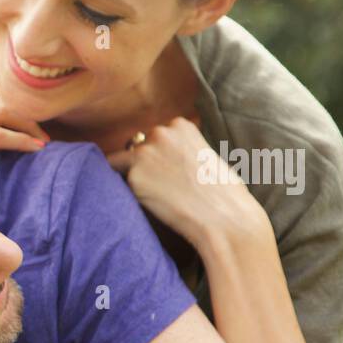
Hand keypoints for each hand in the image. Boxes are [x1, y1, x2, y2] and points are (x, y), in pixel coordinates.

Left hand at [105, 116, 264, 249]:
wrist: (224, 217)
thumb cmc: (223, 192)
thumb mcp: (206, 156)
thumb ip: (183, 150)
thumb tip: (168, 158)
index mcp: (180, 125)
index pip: (155, 137)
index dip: (158, 156)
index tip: (168, 172)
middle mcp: (159, 133)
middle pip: (136, 147)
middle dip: (142, 164)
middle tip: (160, 187)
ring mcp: (144, 154)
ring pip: (120, 163)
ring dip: (131, 177)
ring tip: (153, 196)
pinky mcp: (134, 177)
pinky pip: (118, 184)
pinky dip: (127, 194)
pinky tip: (149, 205)